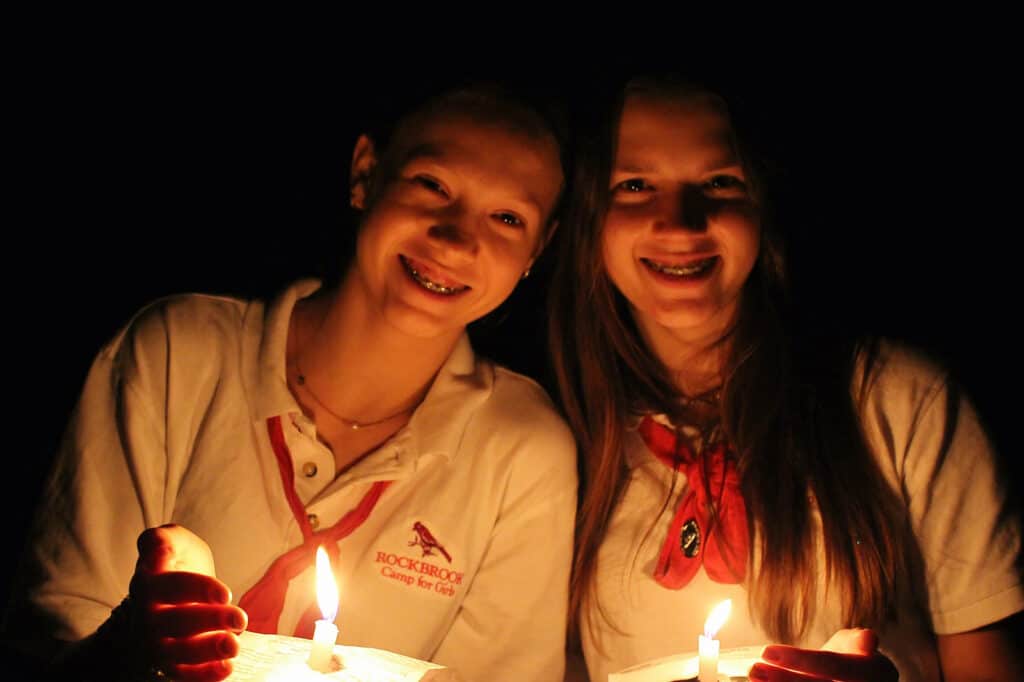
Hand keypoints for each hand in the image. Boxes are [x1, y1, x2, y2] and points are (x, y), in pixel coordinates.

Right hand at [124, 524, 247, 680]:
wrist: (167, 589)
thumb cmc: (173, 560)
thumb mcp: (170, 540)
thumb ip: (161, 539)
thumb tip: (156, 549)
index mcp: (148, 583)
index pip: (171, 587)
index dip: (198, 590)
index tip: (226, 593)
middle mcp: (148, 616)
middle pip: (175, 623)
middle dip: (210, 621)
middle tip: (240, 618)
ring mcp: (156, 641)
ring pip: (176, 653)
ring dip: (207, 652)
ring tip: (234, 644)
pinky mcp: (170, 661)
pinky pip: (181, 674)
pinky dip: (202, 675)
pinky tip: (227, 668)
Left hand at [749, 628, 897, 680]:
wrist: (860, 681)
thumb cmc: (854, 659)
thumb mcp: (857, 644)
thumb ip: (855, 642)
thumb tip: (868, 639)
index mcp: (874, 673)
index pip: (831, 665)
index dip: (800, 659)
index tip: (766, 651)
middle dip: (783, 680)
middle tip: (754, 669)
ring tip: (755, 676)